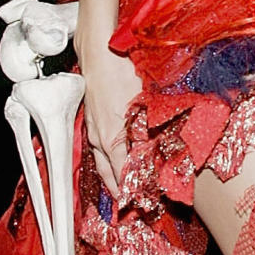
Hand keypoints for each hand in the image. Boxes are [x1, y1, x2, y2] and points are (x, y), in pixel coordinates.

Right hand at [79, 43, 142, 197]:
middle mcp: (98, 137)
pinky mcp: (91, 119)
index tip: (145, 201)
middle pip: (108, 174)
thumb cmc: (119, 71)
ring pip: (101, 161)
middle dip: (119, 190)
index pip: (123, 174)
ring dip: (112, 176)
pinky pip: (97, 148)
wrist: (98, 50)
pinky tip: (115, 159)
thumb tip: (164, 147)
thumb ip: (151, 129)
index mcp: (111, 137)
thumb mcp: (142, 102)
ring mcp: (92, 128)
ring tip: (123, 188)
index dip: (134, 189)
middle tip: (131, 204)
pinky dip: (106, 159)